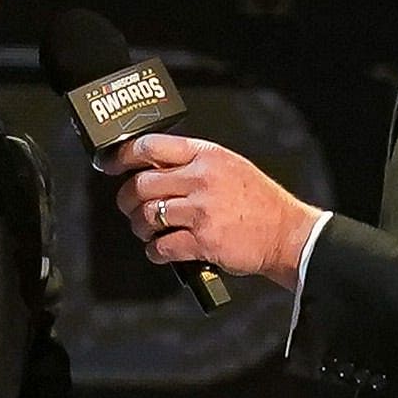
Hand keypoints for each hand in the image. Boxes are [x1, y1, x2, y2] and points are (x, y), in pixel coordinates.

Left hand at [108, 135, 324, 285]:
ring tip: (146, 231)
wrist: (287, 234)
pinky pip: (161, 246)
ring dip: (139, 227)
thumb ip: (195, 164)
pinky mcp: (202, 241)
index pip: (151, 146)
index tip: (110, 164)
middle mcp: (201, 179)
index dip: (123, 156)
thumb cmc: (259, 203)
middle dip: (126, 199)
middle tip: (128, 207)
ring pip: (146, 216)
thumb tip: (154, 169)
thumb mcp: (230, 166)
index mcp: (206, 155)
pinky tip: (159, 250)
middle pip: (141, 184)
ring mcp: (201, 211)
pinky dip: (154, 251)